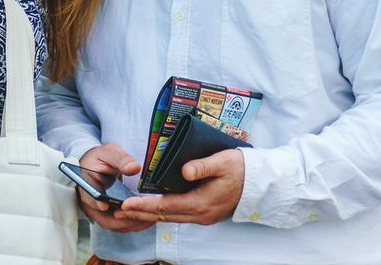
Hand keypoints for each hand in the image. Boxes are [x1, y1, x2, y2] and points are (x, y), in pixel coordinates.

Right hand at [75, 144, 154, 233]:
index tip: (106, 206)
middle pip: (104, 218)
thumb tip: (134, 168)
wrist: (95, 164)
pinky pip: (119, 223)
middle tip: (144, 217)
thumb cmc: (100, 158)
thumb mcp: (109, 153)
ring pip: (114, 224)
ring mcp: (99, 211)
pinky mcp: (107, 215)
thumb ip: (121, 159)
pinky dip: (132, 222)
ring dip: (131, 224)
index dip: (97, 204)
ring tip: (150, 219)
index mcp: (86, 185)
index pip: (89, 198)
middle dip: (125, 221)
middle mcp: (91, 203)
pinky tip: (146, 218)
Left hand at [120, 148, 244, 226]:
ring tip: (130, 211)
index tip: (126, 204)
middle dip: (140, 213)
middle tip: (119, 211)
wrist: (260, 185)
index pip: (166, 206)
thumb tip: (184, 171)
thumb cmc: (242, 169)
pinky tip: (153, 209)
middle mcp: (200, 214)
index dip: (145, 205)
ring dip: (149, 214)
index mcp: (202, 202)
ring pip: (170, 218)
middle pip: (164, 216)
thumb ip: (203, 166)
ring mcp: (203, 217)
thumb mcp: (224, 161)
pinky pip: (178, 216)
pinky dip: (163, 213)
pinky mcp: (205, 214)